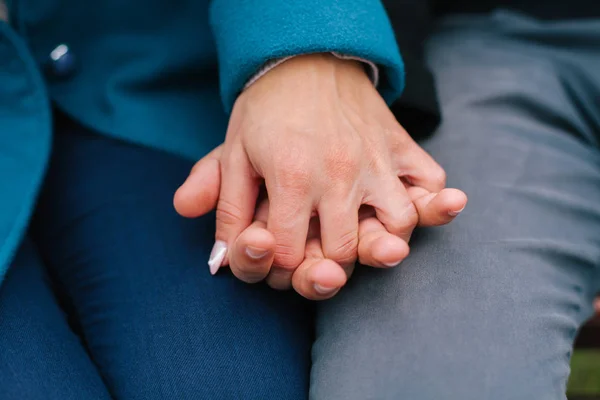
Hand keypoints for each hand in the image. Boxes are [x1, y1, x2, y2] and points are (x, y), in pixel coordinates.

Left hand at [175, 53, 466, 293]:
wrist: (305, 57)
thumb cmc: (267, 108)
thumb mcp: (233, 153)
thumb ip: (226, 207)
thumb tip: (220, 259)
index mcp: (292, 177)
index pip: (291, 254)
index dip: (282, 266)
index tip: (283, 255)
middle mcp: (339, 173)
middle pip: (345, 253)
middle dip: (329, 265)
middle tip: (319, 253)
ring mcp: (376, 159)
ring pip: (398, 227)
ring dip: (382, 242)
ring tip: (365, 236)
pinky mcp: (400, 144)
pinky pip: (432, 181)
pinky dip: (431, 201)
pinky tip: (409, 205)